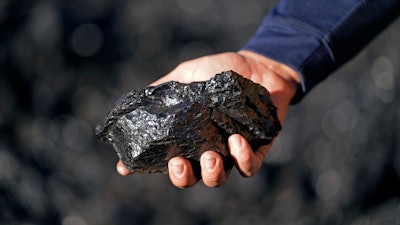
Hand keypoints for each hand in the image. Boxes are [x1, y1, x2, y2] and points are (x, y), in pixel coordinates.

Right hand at [117, 50, 300, 187]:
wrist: (258, 65)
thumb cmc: (219, 71)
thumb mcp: (187, 75)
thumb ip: (166, 90)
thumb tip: (134, 103)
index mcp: (187, 137)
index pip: (163, 157)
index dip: (144, 166)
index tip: (125, 167)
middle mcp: (206, 150)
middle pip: (190, 178)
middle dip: (181, 177)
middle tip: (178, 163)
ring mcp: (230, 153)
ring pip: (218, 179)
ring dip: (211, 173)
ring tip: (209, 156)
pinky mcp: (256, 150)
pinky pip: (248, 167)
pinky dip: (242, 159)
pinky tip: (236, 140)